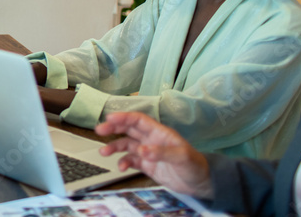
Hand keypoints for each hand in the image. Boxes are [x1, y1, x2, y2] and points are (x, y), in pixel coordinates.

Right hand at [96, 112, 213, 198]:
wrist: (200, 183)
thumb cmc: (195, 165)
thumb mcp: (181, 157)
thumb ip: (161, 152)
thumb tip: (143, 150)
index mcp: (159, 132)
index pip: (138, 120)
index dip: (124, 117)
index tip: (110, 118)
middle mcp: (151, 140)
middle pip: (128, 129)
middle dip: (113, 128)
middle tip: (100, 130)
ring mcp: (148, 152)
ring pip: (126, 145)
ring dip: (114, 147)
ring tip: (104, 152)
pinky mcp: (147, 165)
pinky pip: (131, 160)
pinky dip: (124, 162)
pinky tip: (121, 167)